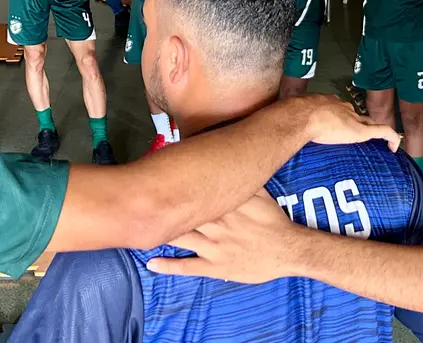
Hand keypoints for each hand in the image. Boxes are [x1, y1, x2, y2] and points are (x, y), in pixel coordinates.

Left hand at [147, 189, 302, 283]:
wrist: (289, 249)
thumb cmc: (272, 220)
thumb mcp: (259, 192)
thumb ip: (240, 177)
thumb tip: (226, 154)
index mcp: (224, 203)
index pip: (192, 191)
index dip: (169, 186)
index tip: (148, 180)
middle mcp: (216, 223)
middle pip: (181, 213)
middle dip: (158, 208)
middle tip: (133, 203)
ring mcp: (214, 247)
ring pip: (180, 238)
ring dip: (158, 234)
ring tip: (134, 231)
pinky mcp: (216, 267)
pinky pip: (188, 267)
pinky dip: (168, 266)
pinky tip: (151, 264)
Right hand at [282, 94, 399, 149]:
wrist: (300, 116)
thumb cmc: (291, 117)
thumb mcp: (290, 118)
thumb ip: (291, 124)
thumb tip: (279, 133)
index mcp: (325, 103)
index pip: (338, 109)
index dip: (341, 117)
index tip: (339, 126)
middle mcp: (342, 108)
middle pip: (355, 114)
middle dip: (358, 122)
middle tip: (358, 134)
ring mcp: (352, 118)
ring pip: (369, 122)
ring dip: (373, 131)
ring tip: (378, 141)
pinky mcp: (361, 130)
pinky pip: (383, 131)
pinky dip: (391, 138)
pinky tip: (395, 148)